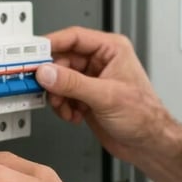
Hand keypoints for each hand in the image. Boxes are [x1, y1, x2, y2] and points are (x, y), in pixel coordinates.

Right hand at [36, 26, 180, 167]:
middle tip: (45, 88)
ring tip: (65, 107)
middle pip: (62, 60)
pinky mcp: (85, 97)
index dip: (51, 44)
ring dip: (57, 95)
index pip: (74, 38)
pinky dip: (62, 106)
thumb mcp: (105, 96)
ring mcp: (92, 80)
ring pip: (59, 79)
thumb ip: (73, 83)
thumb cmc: (144, 116)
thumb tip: (47, 72)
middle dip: (53, 78)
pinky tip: (73, 115)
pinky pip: (62, 95)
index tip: (32, 53)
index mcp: (111, 49)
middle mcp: (101, 62)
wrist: (148, 144)